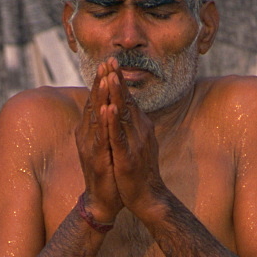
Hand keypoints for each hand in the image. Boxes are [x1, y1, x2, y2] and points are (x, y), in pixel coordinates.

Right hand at [75, 61, 122, 223]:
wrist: (104, 201)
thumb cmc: (108, 172)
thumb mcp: (108, 146)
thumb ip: (108, 128)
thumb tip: (113, 111)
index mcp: (92, 131)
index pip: (97, 101)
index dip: (102, 82)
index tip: (109, 63)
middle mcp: (88, 135)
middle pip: (94, 103)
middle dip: (101, 81)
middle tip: (106, 61)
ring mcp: (91, 146)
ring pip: (96, 116)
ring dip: (100, 95)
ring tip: (105, 76)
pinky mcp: (97, 159)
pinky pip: (101, 137)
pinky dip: (104, 122)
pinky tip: (107, 108)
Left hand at [104, 65, 164, 215]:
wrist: (148, 196)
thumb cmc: (139, 170)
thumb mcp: (136, 142)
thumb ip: (132, 125)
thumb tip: (127, 109)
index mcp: (139, 126)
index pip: (127, 99)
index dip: (119, 80)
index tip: (110, 62)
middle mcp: (140, 130)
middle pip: (126, 101)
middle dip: (117, 80)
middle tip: (110, 60)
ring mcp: (135, 143)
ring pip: (124, 114)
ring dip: (116, 94)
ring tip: (110, 76)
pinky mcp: (128, 157)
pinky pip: (119, 136)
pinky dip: (114, 122)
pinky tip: (109, 109)